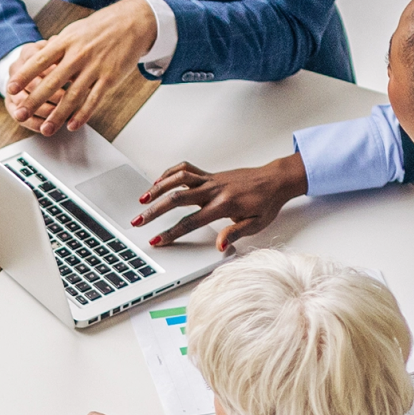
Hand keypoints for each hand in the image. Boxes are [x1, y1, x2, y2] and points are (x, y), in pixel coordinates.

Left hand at [5, 0, 156, 134]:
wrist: (133, 22)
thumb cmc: (101, 27)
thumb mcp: (74, 31)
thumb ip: (56, 46)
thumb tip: (37, 56)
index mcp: (66, 42)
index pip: (39, 61)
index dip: (23, 76)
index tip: (10, 88)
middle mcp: (78, 55)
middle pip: (51, 82)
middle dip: (33, 100)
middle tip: (21, 114)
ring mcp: (94, 68)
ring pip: (72, 96)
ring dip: (57, 115)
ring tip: (46, 129)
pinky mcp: (110, 78)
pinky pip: (94, 100)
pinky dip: (82, 115)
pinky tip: (72, 125)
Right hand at [136, 152, 307, 251]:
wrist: (275, 180)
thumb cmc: (266, 203)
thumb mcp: (257, 224)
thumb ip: (235, 233)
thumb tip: (219, 245)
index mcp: (223, 205)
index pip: (191, 221)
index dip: (171, 232)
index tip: (156, 240)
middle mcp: (213, 190)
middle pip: (176, 198)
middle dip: (154, 211)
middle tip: (138, 221)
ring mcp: (210, 179)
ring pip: (178, 179)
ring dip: (157, 188)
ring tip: (142, 200)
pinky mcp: (210, 174)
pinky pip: (186, 169)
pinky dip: (170, 173)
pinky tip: (158, 182)